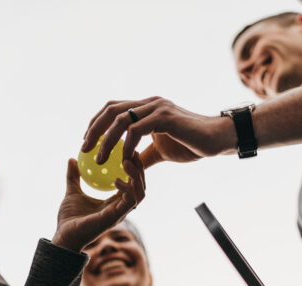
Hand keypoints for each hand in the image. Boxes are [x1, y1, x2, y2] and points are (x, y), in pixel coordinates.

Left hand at [51, 156, 144, 252]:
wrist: (64, 235)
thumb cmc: (69, 218)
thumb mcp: (72, 192)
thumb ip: (74, 177)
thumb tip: (72, 159)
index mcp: (114, 203)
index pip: (131, 184)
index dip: (134, 168)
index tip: (129, 152)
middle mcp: (121, 209)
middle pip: (140, 187)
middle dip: (140, 170)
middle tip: (132, 153)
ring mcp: (120, 214)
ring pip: (140, 194)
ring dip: (137, 177)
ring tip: (127, 162)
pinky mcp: (115, 218)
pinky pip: (129, 202)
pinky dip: (127, 189)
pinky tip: (117, 179)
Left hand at [81, 97, 232, 168]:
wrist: (217, 140)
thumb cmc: (191, 144)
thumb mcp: (159, 152)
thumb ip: (141, 156)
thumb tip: (126, 167)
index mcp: (146, 108)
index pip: (113, 108)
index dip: (96, 123)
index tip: (86, 142)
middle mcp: (149, 103)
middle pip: (111, 109)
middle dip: (94, 129)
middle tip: (84, 149)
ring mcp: (157, 108)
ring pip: (121, 119)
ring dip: (106, 140)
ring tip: (99, 159)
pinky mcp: (165, 117)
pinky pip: (137, 129)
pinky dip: (127, 145)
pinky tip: (124, 160)